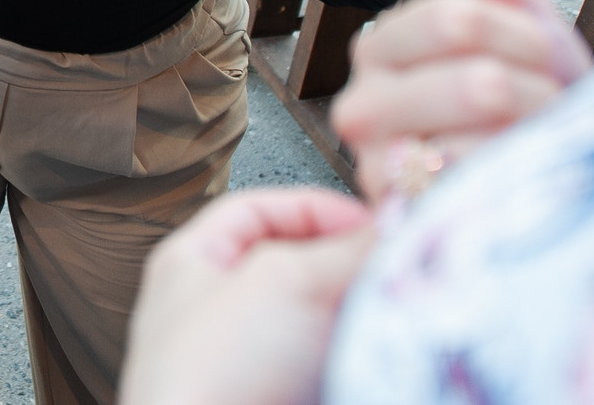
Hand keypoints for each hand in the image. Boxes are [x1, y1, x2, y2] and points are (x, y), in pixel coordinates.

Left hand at [119, 188, 375, 404]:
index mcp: (192, 263)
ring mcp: (248, 363)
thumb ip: (343, 247)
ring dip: (362, 312)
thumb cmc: (215, 370)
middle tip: (400, 267)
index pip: (258, 209)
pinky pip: (330, 363)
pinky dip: (360, 354)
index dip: (317, 208)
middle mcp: (216, 310)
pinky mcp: (281, 399)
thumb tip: (397, 223)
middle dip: (349, 265)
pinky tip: (385, 353)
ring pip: (320, 321)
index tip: (376, 223)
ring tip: (401, 310)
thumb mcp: (283, 281)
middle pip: (296, 267)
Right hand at [331, 0, 592, 205]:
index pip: (456, 20)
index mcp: (381, 51)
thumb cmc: (532, 97)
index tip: (537, 57)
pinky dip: (510, 193)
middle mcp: (364, 112)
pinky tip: (509, 188)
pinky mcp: (407, 230)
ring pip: (477, 142)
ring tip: (529, 152)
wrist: (558, 176)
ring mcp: (382, 174)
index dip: (522, 38)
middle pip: (475, 83)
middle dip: (536, 96)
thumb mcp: (511, 13)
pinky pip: (473, 201)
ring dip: (531, 148)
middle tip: (541, 110)